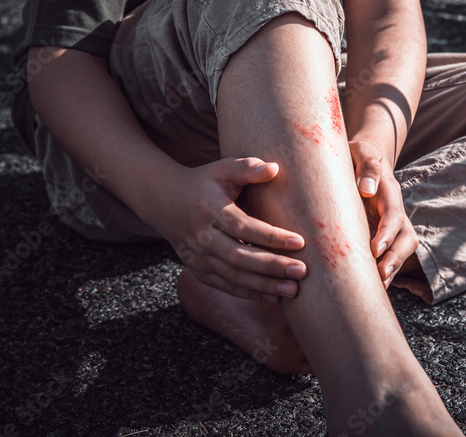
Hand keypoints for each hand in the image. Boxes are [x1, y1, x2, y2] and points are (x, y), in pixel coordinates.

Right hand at [153, 157, 306, 302]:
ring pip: (233, 276)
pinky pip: (225, 285)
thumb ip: (247, 168)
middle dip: (271, 266)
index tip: (299, 241)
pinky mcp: (199, 269)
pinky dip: (249, 293)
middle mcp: (202, 237)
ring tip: (293, 289)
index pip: (243, 226)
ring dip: (264, 285)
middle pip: (238, 257)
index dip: (270, 236)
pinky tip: (274, 297)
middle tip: (301, 271)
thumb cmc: (203, 182)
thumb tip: (274, 168)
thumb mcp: (222, 169)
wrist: (164, 201)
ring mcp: (198, 256)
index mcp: (210, 209)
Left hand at [349, 139, 417, 287]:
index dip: (388, 233)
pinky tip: (367, 287)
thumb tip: (367, 189)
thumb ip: (367, 165)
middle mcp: (394, 212)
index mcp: (389, 192)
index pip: (394, 216)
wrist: (361, 159)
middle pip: (406, 239)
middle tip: (381, 274)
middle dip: (396, 258)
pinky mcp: (380, 234)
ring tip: (376, 287)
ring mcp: (389, 225)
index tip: (376, 248)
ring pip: (400, 250)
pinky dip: (381, 271)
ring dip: (391, 269)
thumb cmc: (357, 154)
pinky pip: (386, 255)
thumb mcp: (361, 150)